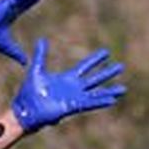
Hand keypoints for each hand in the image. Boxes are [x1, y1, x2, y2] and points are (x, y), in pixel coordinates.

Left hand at [10, 39, 126, 132]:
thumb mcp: (36, 70)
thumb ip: (41, 55)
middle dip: (107, 72)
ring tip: (123, 89)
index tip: (106, 52)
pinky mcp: (72, 107)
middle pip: (95, 79)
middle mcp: (74, 88)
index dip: (95, 59)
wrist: (25, 109)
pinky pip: (89, 103)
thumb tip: (42, 39)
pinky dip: (100, 101)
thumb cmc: (29, 93)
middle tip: (121, 66)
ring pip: (96, 93)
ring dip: (109, 91)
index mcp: (67, 79)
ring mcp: (74, 98)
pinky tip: (112, 100)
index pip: (85, 66)